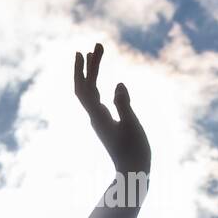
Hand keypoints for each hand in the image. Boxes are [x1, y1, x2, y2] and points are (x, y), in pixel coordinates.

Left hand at [73, 42, 149, 174]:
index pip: (85, 89)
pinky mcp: (106, 124)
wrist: (133, 173)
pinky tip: (102, 81)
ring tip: (97, 54)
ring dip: (92, 73)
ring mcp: (99, 121)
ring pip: (90, 92)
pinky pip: (96, 100)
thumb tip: (118, 84)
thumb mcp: (132, 126)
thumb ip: (124, 105)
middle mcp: (95, 117)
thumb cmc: (134, 151)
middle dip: (88, 66)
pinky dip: (97, 85)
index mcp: (98, 117)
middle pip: (85, 87)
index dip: (82, 70)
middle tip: (96, 45)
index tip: (83, 51)